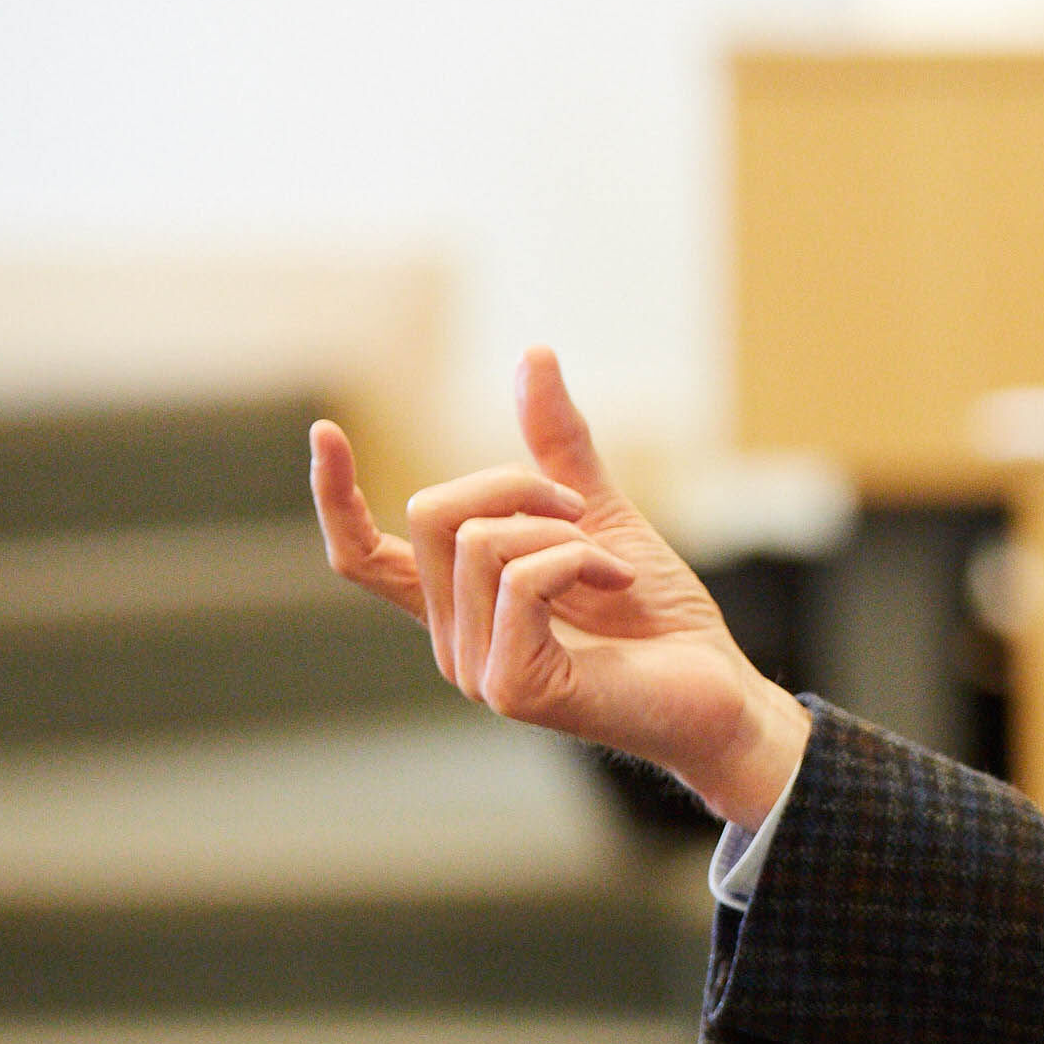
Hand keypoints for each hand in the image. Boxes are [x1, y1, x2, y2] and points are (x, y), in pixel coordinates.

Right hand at [310, 350, 812, 824]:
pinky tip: (618, 582)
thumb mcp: (597, 512)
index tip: (324, 430)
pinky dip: (580, 558)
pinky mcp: (514, 688)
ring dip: (560, 529)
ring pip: (478, 542)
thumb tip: (532, 354)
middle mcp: (451, 642)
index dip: (333, 497)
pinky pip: (523, 580)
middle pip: (430, 515)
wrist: (718, 690)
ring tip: (610, 566)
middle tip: (581, 514)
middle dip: (514, 485)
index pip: (361, 558)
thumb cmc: (657, 614)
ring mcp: (476, 671)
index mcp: (457, 605)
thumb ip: (556, 446)